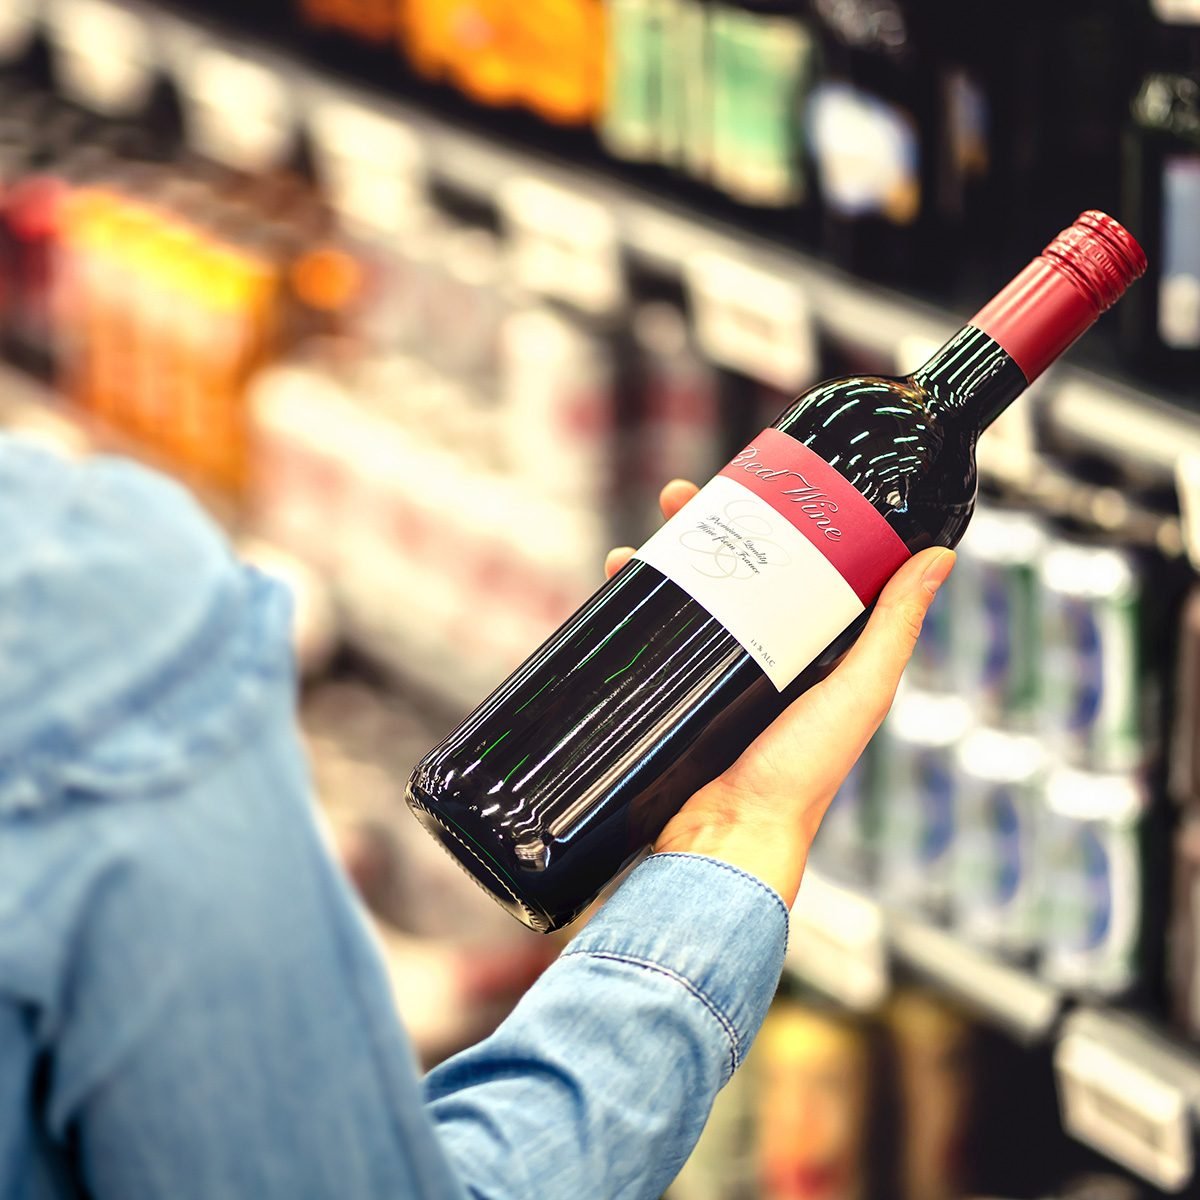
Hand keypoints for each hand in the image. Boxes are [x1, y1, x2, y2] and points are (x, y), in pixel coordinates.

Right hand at [605, 480, 954, 907]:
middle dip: (701, 526)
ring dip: (657, 559)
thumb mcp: (859, 692)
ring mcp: (712, 675)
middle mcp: (761, 654)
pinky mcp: (672, 695)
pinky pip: (652, 638)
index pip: (792, 563)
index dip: (773, 518)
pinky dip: (632, 606)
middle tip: (678, 495)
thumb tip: (937, 555)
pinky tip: (615, 583)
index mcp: (811, 650)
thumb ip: (894, 627)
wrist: (728, 837)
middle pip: (730, 569)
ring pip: (684, 597)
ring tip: (637, 541)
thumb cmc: (803, 776)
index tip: (756, 482)